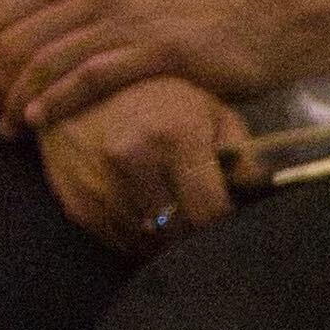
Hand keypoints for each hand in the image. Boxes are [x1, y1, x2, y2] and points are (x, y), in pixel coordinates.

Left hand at [0, 0, 317, 130]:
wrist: (266, 15)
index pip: (1, 11)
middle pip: (14, 39)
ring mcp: (127, 19)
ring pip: (46, 60)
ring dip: (14, 98)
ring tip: (1, 124)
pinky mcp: (158, 51)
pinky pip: (91, 77)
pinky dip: (57, 100)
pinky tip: (37, 120)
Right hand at [34, 71, 245, 254]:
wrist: (81, 88)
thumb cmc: (160, 100)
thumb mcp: (212, 112)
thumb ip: (242, 154)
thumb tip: (254, 195)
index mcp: (173, 135)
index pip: (210, 211)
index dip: (223, 221)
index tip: (225, 217)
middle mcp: (130, 159)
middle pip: (178, 232)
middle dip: (193, 231)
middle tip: (196, 214)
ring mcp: (97, 182)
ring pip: (145, 241)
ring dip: (160, 235)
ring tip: (166, 209)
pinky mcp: (75, 201)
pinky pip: (115, 239)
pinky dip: (130, 233)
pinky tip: (136, 208)